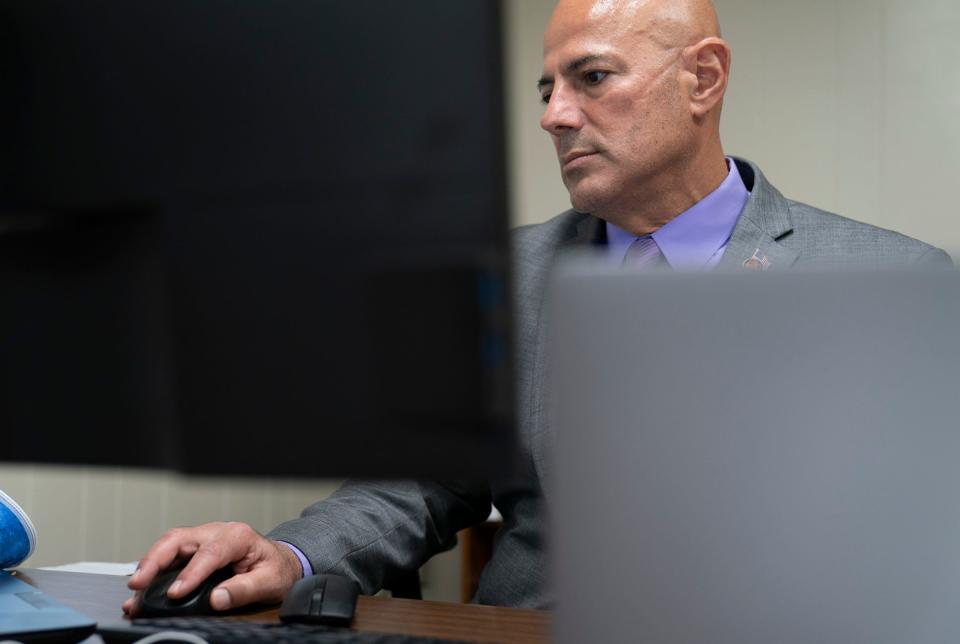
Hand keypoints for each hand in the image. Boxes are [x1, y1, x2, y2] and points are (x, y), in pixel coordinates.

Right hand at [123, 522, 303, 615]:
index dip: (191, 573)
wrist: (278, 563)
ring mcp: (202, 539)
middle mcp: (216, 532)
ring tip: (134, 591)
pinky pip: (169, 557)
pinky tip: (142, 589)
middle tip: (138, 583)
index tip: (176, 593)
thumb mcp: (270, 581)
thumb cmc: (275, 569)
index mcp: (238, 536)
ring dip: (148, 566)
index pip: (210, 552)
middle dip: (154, 560)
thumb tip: (218, 599)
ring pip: (168, 545)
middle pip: (179, 539)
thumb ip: (245, 590)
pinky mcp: (193, 550)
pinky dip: (153, 572)